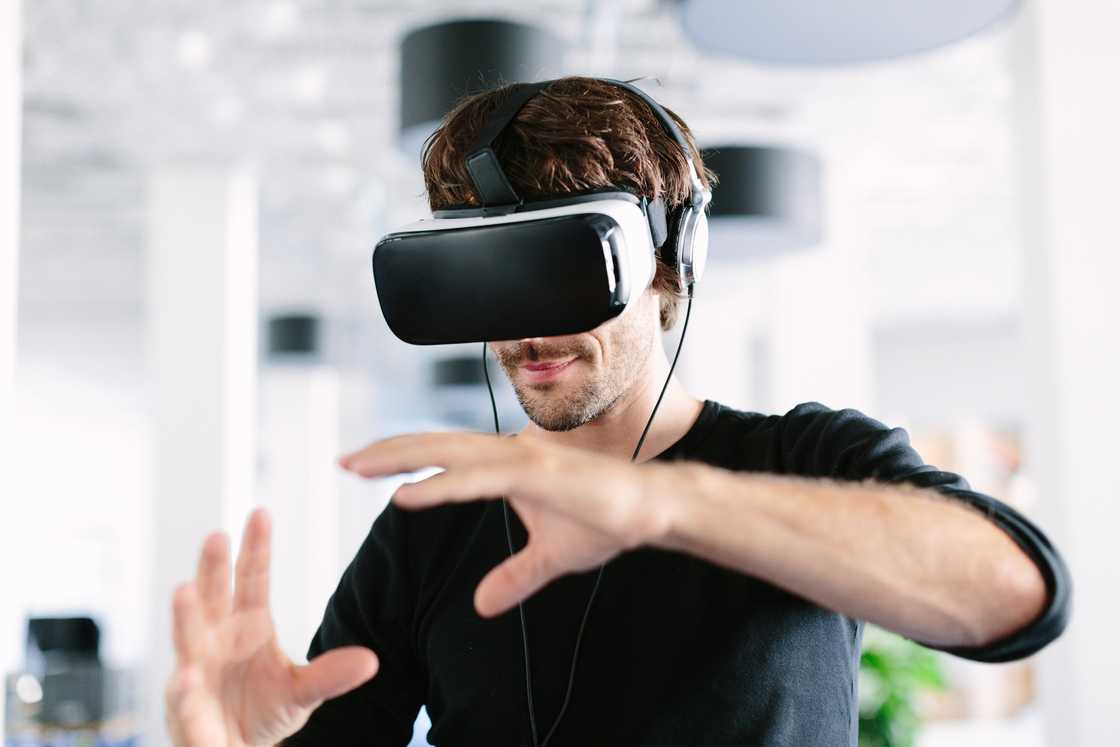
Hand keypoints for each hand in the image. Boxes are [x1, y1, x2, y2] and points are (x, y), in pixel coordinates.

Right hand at [164, 508, 378, 746]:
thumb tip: (371, 661)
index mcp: (247, 627)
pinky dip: (183, 690)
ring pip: (188, 640)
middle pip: (213, 598)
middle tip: (216, 536)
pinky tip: (188, 677)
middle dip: (212, 569)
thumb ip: (330, 675)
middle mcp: (216, 642)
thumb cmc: (262, 712)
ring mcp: (196, 673)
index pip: (251, 580)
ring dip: (185, 616)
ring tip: (184, 589)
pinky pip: (182, 699)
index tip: (261, 513)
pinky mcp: (185, 712)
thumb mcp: (302, 692)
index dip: (255, 549)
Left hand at [339, 433, 676, 617]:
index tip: (363, 467)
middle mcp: (509, 454)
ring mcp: (522, 461)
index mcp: (507, 465)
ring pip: (449, 454)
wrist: (650, 510)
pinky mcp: (537, 476)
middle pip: (436, 446)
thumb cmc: (604, 521)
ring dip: (400, 459)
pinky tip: (407, 494)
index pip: (445, 455)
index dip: (404, 458)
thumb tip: (481, 605)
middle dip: (387, 452)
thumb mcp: (549, 558)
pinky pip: (479, 479)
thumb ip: (513, 576)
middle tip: (343, 460)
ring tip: (358, 468)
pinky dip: (440, 486)